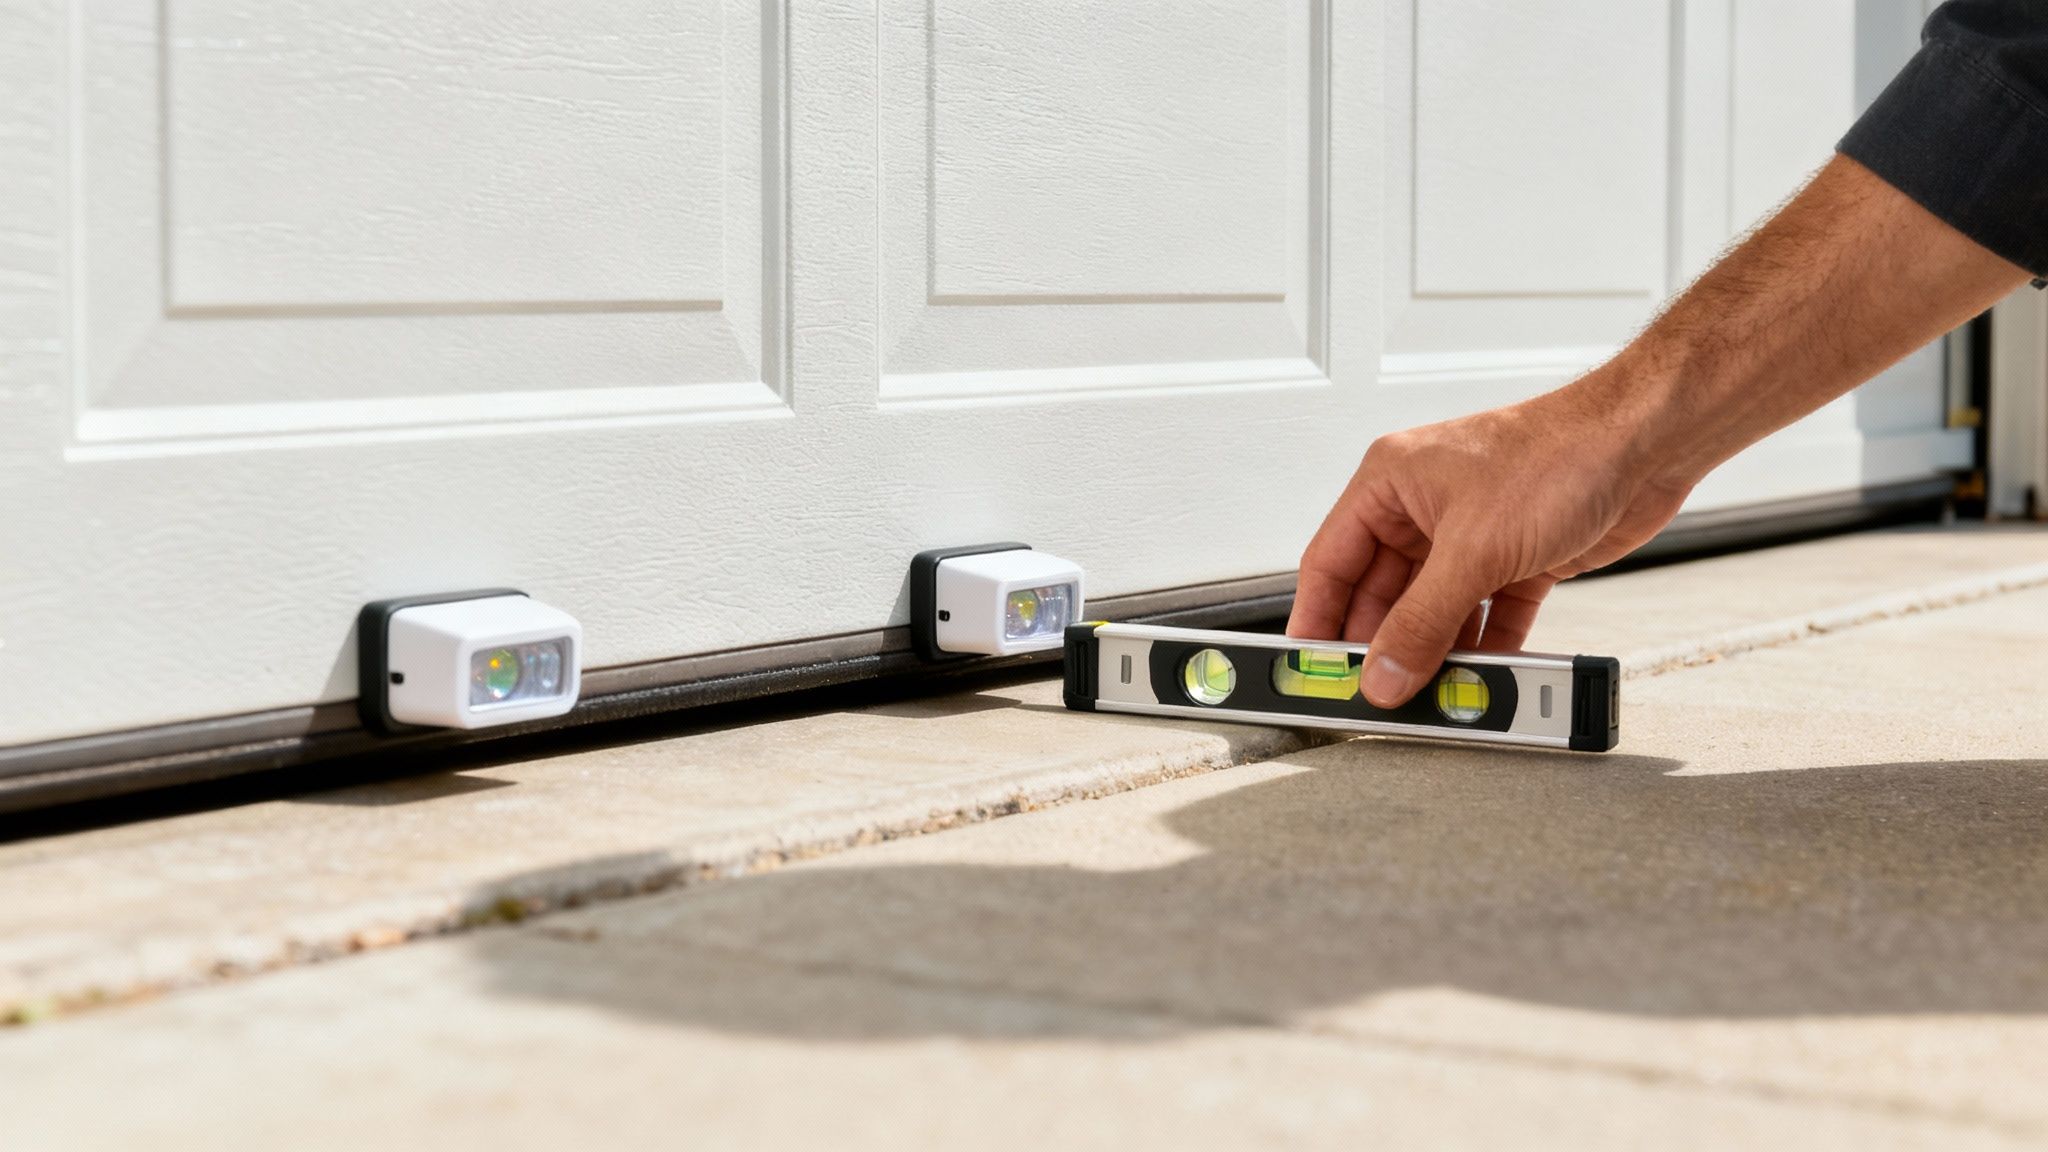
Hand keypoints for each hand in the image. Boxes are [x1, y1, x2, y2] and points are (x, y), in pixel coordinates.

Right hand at [1286, 373, 1689, 706]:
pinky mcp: (1515, 559)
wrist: (1647, 442)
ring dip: (1436, 652)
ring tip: (1433, 692)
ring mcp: (1470, 535)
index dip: (1316, 620)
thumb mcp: (1473, 550)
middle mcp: (1424, 509)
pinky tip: (1485, 677)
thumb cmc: (1559, 454)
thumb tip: (1384, 674)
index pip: (1330, 563)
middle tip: (1377, 694)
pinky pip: (1485, 615)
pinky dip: (1485, 647)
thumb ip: (1421, 622)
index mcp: (1390, 483)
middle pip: (1381, 595)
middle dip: (1382, 646)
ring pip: (1434, 610)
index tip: (1309, 670)